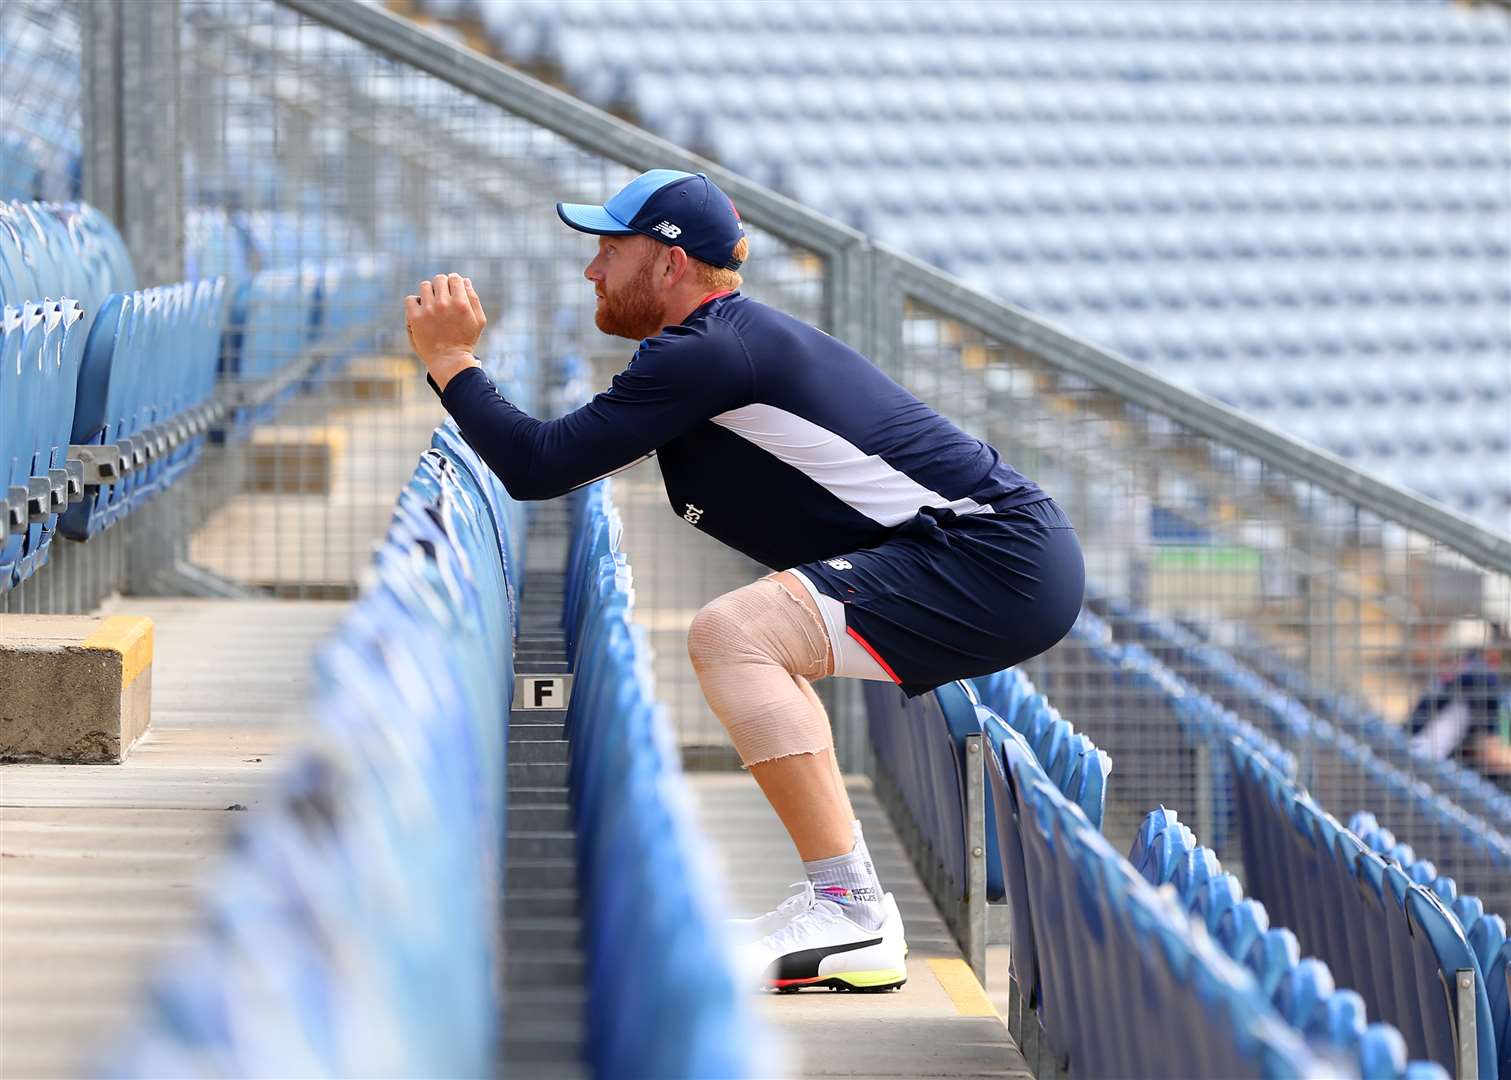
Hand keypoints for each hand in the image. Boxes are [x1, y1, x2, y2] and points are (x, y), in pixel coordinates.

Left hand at [405, 273, 486, 390]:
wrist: (449, 361)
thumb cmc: (465, 341)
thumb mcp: (478, 321)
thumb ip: (473, 299)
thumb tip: (465, 281)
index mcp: (461, 303)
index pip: (454, 278)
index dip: (453, 281)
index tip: (452, 289)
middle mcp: (444, 304)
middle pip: (439, 279)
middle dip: (441, 286)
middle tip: (442, 298)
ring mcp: (428, 310)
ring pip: (424, 286)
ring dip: (428, 293)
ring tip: (431, 305)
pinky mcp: (415, 317)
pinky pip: (410, 299)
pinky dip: (415, 303)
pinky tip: (421, 312)